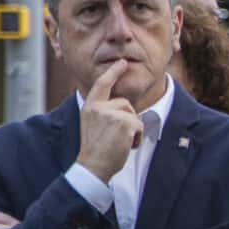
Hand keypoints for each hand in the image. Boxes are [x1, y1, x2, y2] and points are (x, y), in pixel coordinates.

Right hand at [77, 64, 143, 183]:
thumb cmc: (95, 148)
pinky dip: (136, 138)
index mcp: (90, 106)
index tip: (122, 62)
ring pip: (134, 115)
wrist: (92, 165)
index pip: (102, 84)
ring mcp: (111, 114)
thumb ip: (104, 112)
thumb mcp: (94, 124)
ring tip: (118, 142)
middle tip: (115, 137)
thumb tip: (123, 105)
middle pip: (125, 104)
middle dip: (128, 119)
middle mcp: (98, 106)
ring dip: (132, 130)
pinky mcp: (124, 123)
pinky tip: (124, 146)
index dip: (113, 72)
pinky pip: (139, 126)